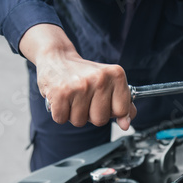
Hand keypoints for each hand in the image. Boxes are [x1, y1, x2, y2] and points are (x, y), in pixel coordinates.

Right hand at [19, 24, 135, 129]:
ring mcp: (80, 86)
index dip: (111, 111)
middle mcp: (100, 79)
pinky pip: (62, 119)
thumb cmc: (84, 74)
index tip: (103, 101)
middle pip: (100, 120)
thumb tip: (126, 124)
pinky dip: (60, 113)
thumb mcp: (109, 84)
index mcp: (116, 75)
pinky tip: (62, 99)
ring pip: (80, 121)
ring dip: (74, 114)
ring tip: (73, 98)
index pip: (121, 110)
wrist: (56, 58)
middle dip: (91, 115)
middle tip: (85, 98)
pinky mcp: (61, 93)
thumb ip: (122, 104)